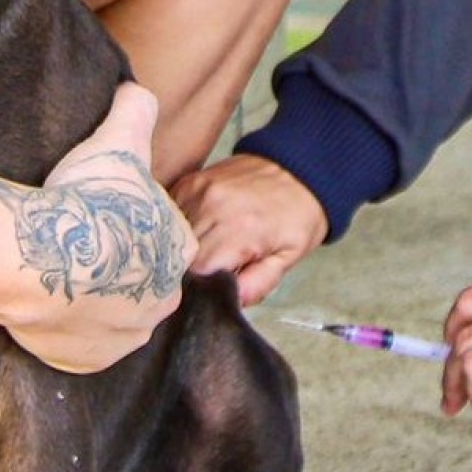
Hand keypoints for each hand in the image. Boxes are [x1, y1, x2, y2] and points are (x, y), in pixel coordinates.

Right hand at [0, 83, 188, 373]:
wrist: (38, 259)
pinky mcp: (87, 361)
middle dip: (115, 263)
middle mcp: (161, 301)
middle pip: (140, 278)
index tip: (102, 211)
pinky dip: (63, 325)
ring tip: (59, 268)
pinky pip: (78, 342)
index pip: (164, 235)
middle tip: (79, 240)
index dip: (132, 219)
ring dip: (90, 296)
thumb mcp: (117, 140)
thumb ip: (136, 110)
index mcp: (177, 252)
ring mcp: (123, 337)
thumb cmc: (85, 201)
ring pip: (111, 314)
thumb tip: (135, 90)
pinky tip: (46, 297)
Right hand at [173, 154, 327, 305]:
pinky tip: (196, 230)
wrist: (301, 169)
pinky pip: (171, 210)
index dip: (200, 287)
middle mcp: (213, 207)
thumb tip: (228, 301)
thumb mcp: (288, 257)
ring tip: (204, 249)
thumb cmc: (298, 215)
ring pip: (172, 233)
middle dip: (190, 270)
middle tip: (210, 271)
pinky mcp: (192, 181)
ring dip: (182, 247)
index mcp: (239, 231)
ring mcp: (199, 191)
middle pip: (180, 253)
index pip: (197, 272)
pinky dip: (178, 225)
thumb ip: (257, 285)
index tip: (210, 288)